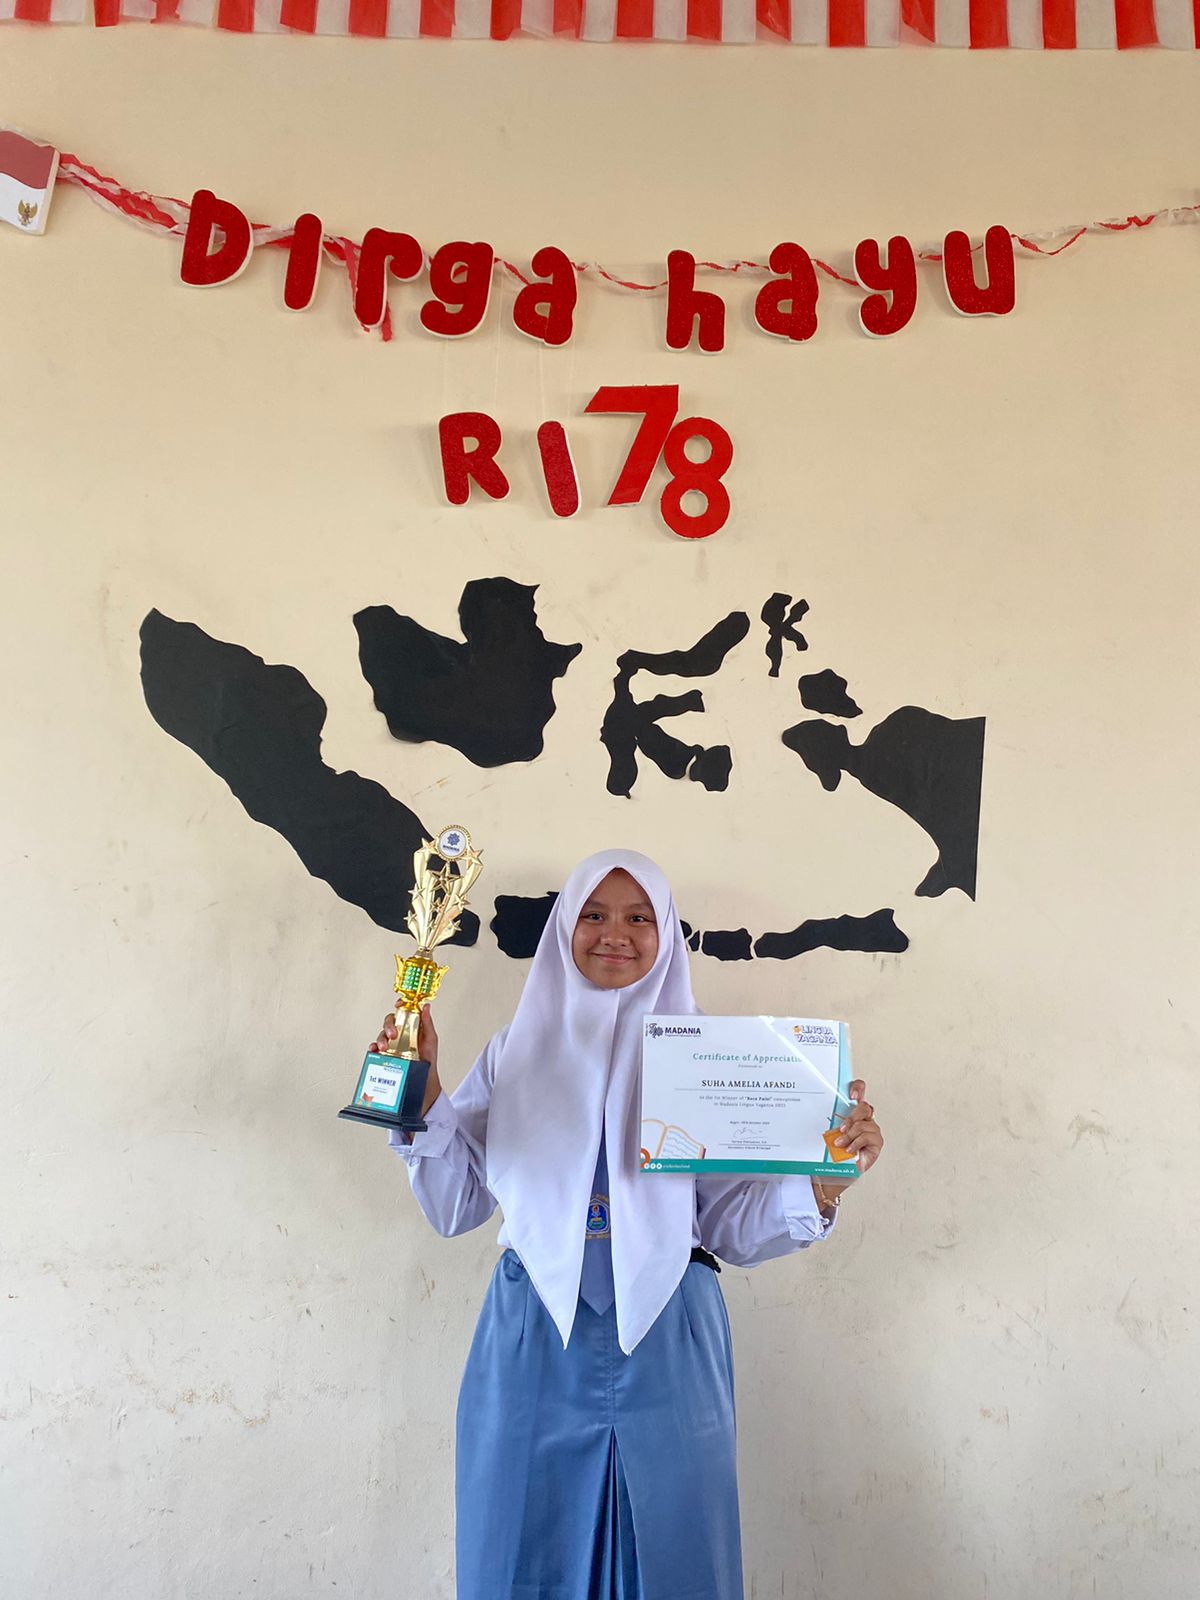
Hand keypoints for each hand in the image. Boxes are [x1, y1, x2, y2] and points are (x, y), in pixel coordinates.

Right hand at [369, 1006, 438, 1074]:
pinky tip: (374, 1050)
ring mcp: (392, 1043)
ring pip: (382, 1035)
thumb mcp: (431, 1038)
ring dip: (381, 1039)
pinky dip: (373, 1048)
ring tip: (384, 1047)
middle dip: (388, 1026)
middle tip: (393, 1035)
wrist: (424, 1076)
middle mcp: (400, 1033)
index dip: (400, 1005)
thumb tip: (426, 1007)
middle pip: (390, 1022)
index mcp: (411, 1026)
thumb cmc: (429, 1057)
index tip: (398, 1005)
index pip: (403, 1012)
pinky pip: (376, 1048)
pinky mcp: (386, 1053)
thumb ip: (427, 1022)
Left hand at [813, 1080, 882, 1209]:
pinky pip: (868, 1136)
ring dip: (850, 1134)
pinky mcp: (876, 1142)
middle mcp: (864, 1118)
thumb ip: (827, 1120)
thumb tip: (811, 1108)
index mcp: (851, 1111)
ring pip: (864, 1123)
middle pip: (864, 1107)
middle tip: (841, 1128)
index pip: (859, 1090)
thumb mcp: (825, 1131)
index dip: (858, 1088)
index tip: (852, 1094)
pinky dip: (856, 1143)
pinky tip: (848, 1149)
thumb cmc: (829, 1151)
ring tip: (840, 1143)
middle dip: (852, 1117)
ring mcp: (871, 1129)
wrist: (833, 1172)